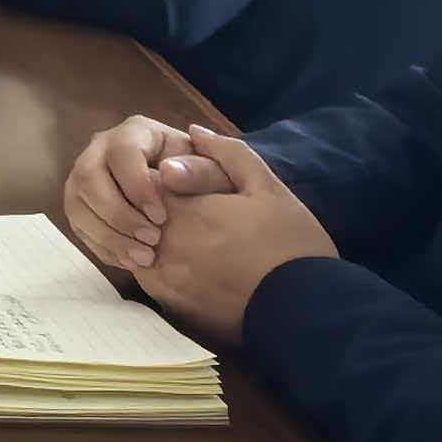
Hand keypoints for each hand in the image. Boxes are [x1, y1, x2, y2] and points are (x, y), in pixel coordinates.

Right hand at [60, 114, 191, 279]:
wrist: (192, 196)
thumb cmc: (204, 180)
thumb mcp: (215, 171)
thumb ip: (201, 171)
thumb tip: (167, 172)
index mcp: (134, 133)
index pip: (121, 154)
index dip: (136, 187)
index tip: (162, 218)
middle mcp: (99, 149)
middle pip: (88, 177)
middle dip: (117, 215)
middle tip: (150, 242)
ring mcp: (84, 177)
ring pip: (76, 204)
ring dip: (107, 235)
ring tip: (143, 258)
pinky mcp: (80, 204)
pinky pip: (78, 226)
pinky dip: (102, 247)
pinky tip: (130, 261)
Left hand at [130, 128, 337, 344]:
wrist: (306, 310)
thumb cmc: (291, 244)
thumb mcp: (268, 188)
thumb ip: (228, 154)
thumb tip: (194, 131)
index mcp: (183, 210)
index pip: (142, 182)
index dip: (159, 178)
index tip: (184, 183)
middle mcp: (162, 244)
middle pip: (134, 214)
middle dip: (151, 206)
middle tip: (193, 211)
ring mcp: (163, 278)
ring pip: (134, 244)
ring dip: (150, 236)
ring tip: (195, 238)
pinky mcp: (171, 304)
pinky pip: (147, 275)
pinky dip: (158, 264)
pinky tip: (191, 263)